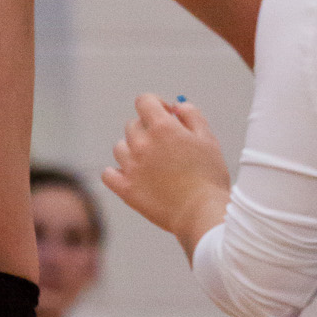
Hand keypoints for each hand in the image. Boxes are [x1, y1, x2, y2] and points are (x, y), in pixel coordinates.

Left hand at [103, 95, 229, 258]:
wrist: (203, 215)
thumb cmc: (208, 177)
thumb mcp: (207, 138)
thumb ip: (191, 114)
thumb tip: (175, 105)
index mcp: (161, 127)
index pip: (144, 101)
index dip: (156, 105)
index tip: (167, 117)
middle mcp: (142, 143)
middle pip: (133, 125)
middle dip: (147, 130)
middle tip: (165, 148)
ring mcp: (131, 166)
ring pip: (120, 147)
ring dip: (132, 150)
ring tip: (151, 165)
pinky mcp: (126, 189)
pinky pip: (108, 174)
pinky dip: (116, 173)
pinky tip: (131, 176)